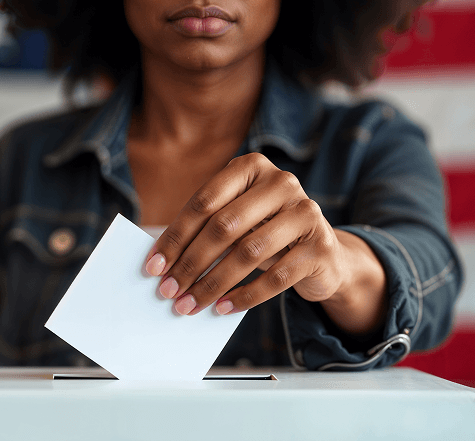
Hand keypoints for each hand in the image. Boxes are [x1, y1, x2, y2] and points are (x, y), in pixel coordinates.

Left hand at [144, 153, 353, 316]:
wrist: (321, 252)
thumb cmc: (265, 232)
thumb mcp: (236, 220)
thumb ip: (205, 229)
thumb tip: (161, 261)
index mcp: (252, 167)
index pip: (204, 202)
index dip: (176, 236)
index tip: (154, 266)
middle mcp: (281, 183)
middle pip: (224, 226)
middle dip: (191, 263)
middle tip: (169, 290)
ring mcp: (305, 212)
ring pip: (248, 252)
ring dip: (213, 284)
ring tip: (190, 304)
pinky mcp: (320, 246)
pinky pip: (276, 277)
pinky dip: (245, 296)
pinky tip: (223, 308)